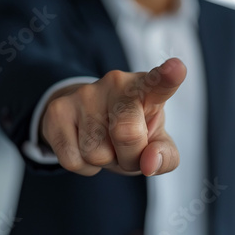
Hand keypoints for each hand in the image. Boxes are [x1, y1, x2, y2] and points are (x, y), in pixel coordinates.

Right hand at [41, 58, 186, 176]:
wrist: (87, 119)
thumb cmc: (131, 130)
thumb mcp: (155, 142)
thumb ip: (165, 156)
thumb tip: (150, 164)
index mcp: (146, 89)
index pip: (158, 82)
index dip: (168, 77)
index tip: (177, 68)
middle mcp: (116, 84)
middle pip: (127, 134)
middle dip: (129, 158)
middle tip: (128, 151)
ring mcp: (84, 94)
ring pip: (96, 154)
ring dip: (104, 161)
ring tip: (104, 144)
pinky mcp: (58, 110)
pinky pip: (73, 160)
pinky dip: (83, 167)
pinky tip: (84, 147)